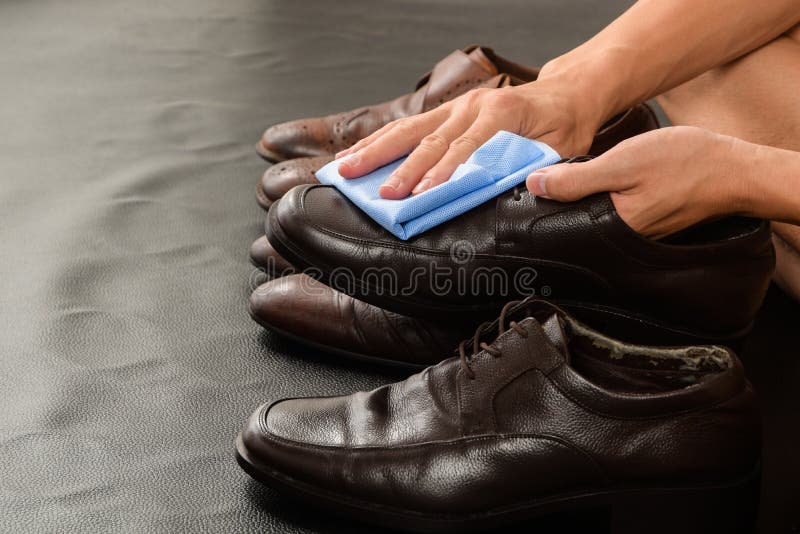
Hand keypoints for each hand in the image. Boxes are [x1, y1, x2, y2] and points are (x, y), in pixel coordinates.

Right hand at [335, 79, 602, 198]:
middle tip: (380, 193)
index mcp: (502, 114)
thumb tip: (512, 191)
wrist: (566, 94)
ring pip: (409, 129)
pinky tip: (355, 153)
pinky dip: (380, 140)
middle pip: (429, 139)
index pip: (465, 149)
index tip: (418, 196)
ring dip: (376, 150)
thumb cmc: (564, 125)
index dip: (440, 173)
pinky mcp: (447, 111)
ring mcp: (456, 106)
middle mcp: (473, 106)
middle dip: (400, 167)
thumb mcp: (561, 148)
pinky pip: (407, 126)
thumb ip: (534, 167)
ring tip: (346, 169)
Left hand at [526, 126, 746, 238]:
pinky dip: (606, 196)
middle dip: (564, 199)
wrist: (736, 171)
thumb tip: (535, 184)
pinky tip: (610, 179)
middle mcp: (619, 239)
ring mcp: (634, 234)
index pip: (561, 222)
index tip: (534, 183)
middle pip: (576, 220)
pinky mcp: (645, 224)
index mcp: (610, 229)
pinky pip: (613, 212)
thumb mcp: (623, 163)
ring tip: (584, 175)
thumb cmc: (686, 163)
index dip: (546, 201)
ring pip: (595, 214)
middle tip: (563, 174)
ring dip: (585, 196)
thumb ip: (576, 179)